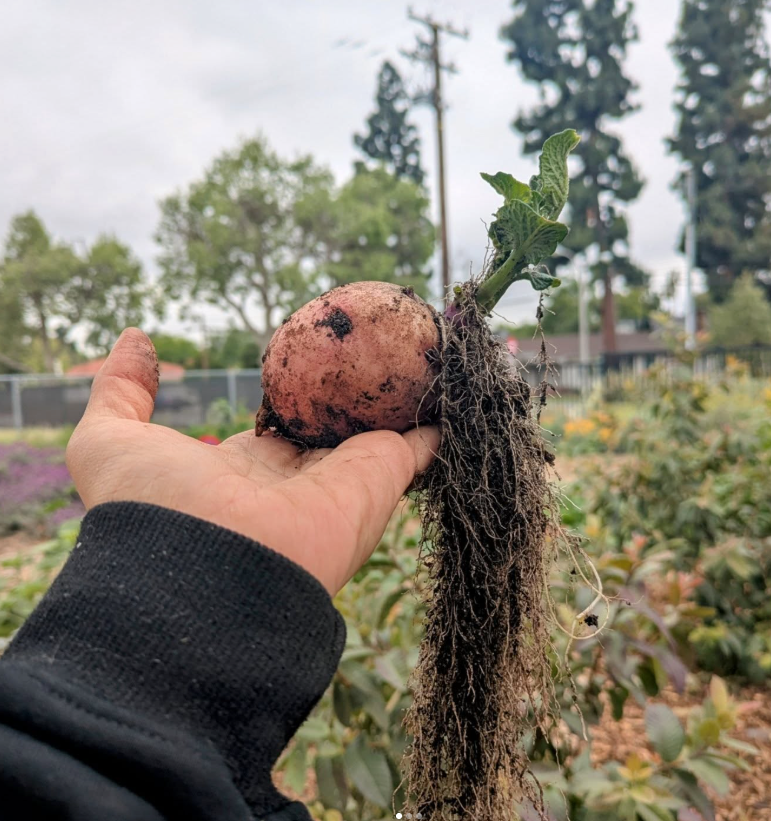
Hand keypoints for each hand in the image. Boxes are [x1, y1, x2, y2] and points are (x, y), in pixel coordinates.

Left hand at [66, 328, 438, 595]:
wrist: (203, 572)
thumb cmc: (152, 509)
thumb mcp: (109, 440)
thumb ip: (122, 388)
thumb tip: (134, 335)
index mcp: (246, 472)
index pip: (279, 427)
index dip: (296, 392)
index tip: (311, 359)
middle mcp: (300, 478)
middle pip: (336, 426)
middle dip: (355, 393)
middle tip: (376, 347)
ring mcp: (345, 477)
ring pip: (381, 429)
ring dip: (402, 394)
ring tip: (426, 348)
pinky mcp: (383, 474)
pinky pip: (423, 440)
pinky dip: (441, 416)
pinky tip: (454, 383)